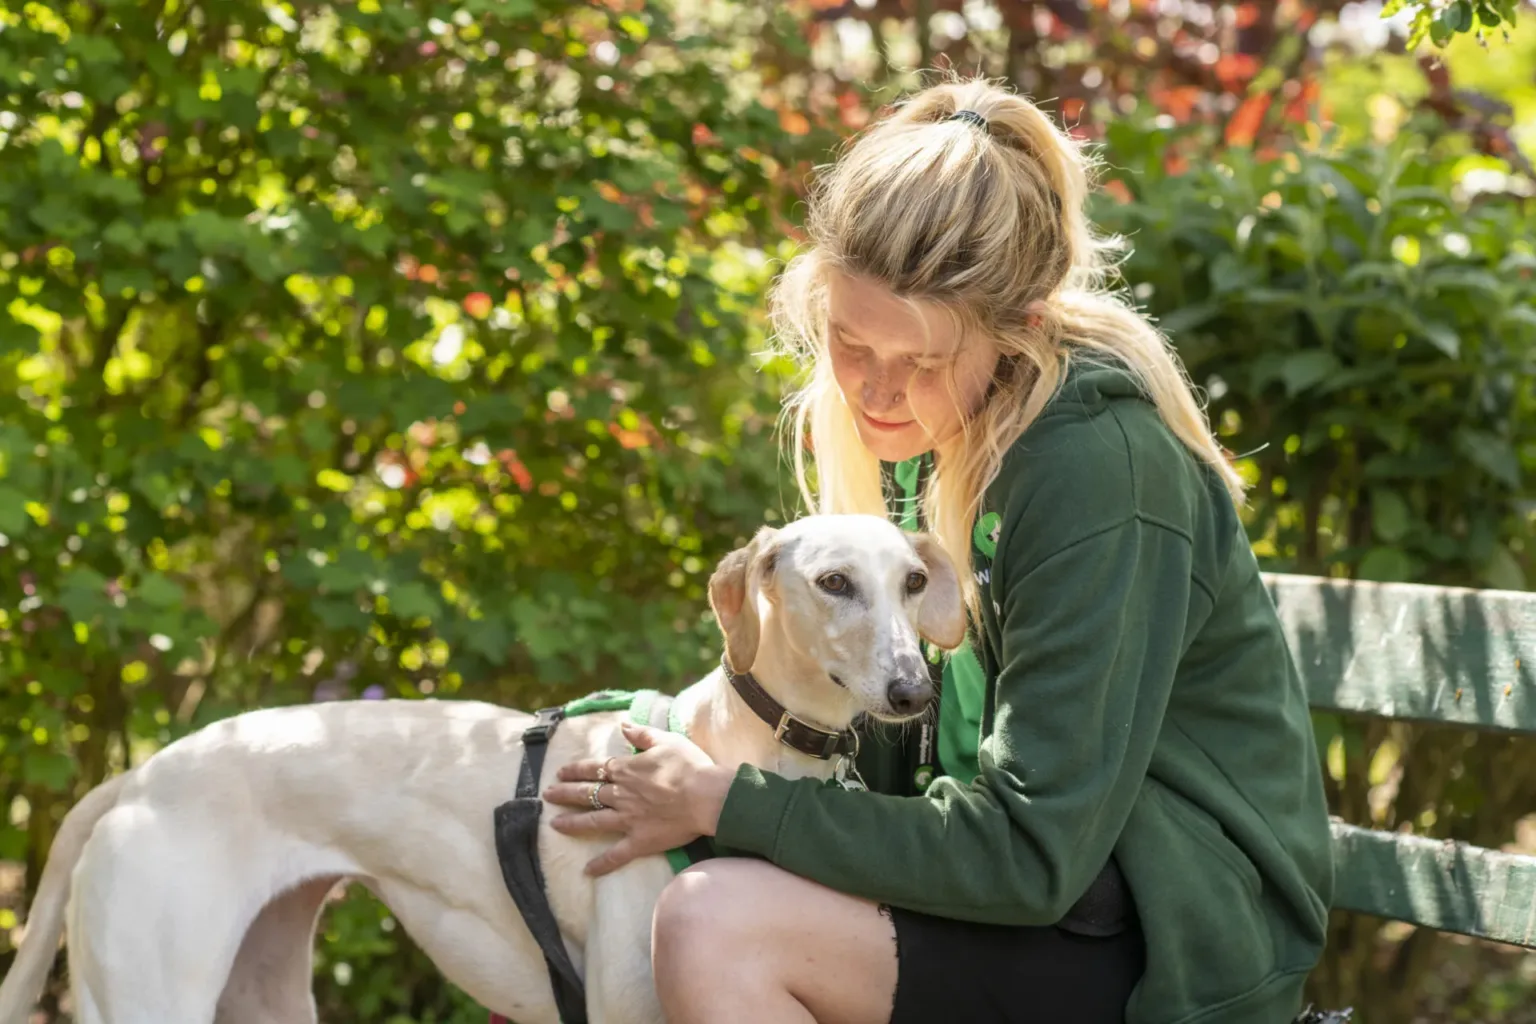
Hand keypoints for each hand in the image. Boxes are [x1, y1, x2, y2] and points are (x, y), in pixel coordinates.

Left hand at [543, 720, 734, 876]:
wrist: (705, 796)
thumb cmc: (689, 766)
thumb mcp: (666, 740)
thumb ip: (642, 734)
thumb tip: (623, 726)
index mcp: (626, 770)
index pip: (594, 769)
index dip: (575, 770)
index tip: (560, 772)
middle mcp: (621, 794)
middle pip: (586, 793)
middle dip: (564, 793)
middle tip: (547, 795)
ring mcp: (627, 819)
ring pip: (592, 821)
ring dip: (572, 822)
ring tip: (554, 824)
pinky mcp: (639, 841)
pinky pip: (616, 855)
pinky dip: (601, 864)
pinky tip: (586, 871)